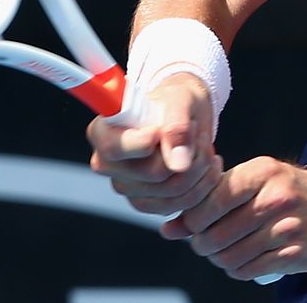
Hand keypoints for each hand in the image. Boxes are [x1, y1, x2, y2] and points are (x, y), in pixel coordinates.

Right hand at [85, 72, 221, 214]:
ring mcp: (125, 186)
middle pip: (153, 174)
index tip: (161, 131)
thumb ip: (177, 128)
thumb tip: (177, 164)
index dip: (143, 144)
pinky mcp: (144, 202)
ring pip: (171, 193)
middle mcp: (107, 163)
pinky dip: (200, 187)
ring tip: (204, 147)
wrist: (185, 115)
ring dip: (199, 171)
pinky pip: (177, 206)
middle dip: (188, 155)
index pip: (114, 148)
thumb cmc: (176, 101)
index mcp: (102, 132)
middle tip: (198, 134)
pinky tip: (204, 167)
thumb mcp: (180, 101)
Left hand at [161, 156, 306, 281]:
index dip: (194, 218)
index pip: (212, 199)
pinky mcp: (295, 254)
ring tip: (222, 252)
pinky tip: (240, 261)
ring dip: (218, 259)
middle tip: (204, 242)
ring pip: (229, 255)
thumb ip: (215, 199)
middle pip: (216, 232)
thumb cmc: (295, 196)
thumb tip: (169, 229)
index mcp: (264, 171)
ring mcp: (288, 227)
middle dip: (202, 243)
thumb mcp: (260, 183)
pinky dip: (237, 270)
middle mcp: (277, 197)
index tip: (194, 223)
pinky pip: (248, 270)